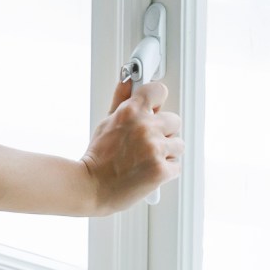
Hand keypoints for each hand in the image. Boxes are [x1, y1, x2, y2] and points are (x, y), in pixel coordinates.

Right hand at [80, 77, 182, 216]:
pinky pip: (176, 166)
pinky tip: (149, 171)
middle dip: (163, 131)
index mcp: (131, 112)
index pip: (159, 90)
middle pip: (174, 120)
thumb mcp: (106, 122)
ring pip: (178, 144)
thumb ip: (120, 100)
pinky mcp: (161, 170)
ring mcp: (155, 149)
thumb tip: (127, 82)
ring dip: (167, 152)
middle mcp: (145, 127)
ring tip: (147, 158)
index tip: (154, 108)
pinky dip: (166, 170)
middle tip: (146, 142)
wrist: (91, 187)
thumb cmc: (97, 157)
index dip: (157, 101)